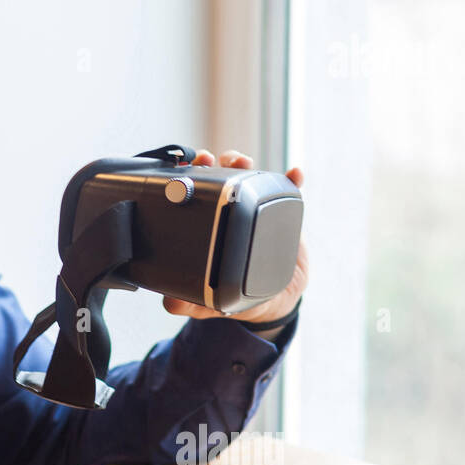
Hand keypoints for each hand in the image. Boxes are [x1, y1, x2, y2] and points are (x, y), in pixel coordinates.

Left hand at [161, 149, 309, 324]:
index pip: (190, 197)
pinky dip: (292, 179)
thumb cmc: (236, 295)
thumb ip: (190, 302)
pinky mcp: (282, 214)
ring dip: (242, 162)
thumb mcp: (209, 301)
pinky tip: (294, 172)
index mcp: (204, 225)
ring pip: (246, 176)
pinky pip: (289, 190)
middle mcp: (226, 212)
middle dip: (210, 162)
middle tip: (207, 160)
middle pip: (215, 177)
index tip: (180, 169)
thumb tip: (170, 304)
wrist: (275, 301)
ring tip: (243, 161)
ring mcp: (253, 210)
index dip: (183, 180)